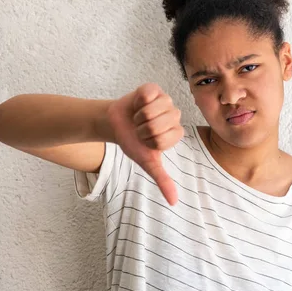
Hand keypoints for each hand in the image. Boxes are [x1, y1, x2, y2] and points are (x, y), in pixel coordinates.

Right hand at [107, 83, 183, 204]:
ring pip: (153, 109)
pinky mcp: (153, 89)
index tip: (145, 140)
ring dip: (139, 116)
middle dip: (143, 129)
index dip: (149, 141)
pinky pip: (148, 94)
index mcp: (176, 132)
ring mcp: (165, 100)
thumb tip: (174, 202)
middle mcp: (174, 115)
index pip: (165, 138)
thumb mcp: (147, 162)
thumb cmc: (133, 143)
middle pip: (159, 124)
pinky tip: (137, 104)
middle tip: (140, 128)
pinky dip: (138, 101)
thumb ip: (162, 180)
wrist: (115, 124)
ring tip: (138, 117)